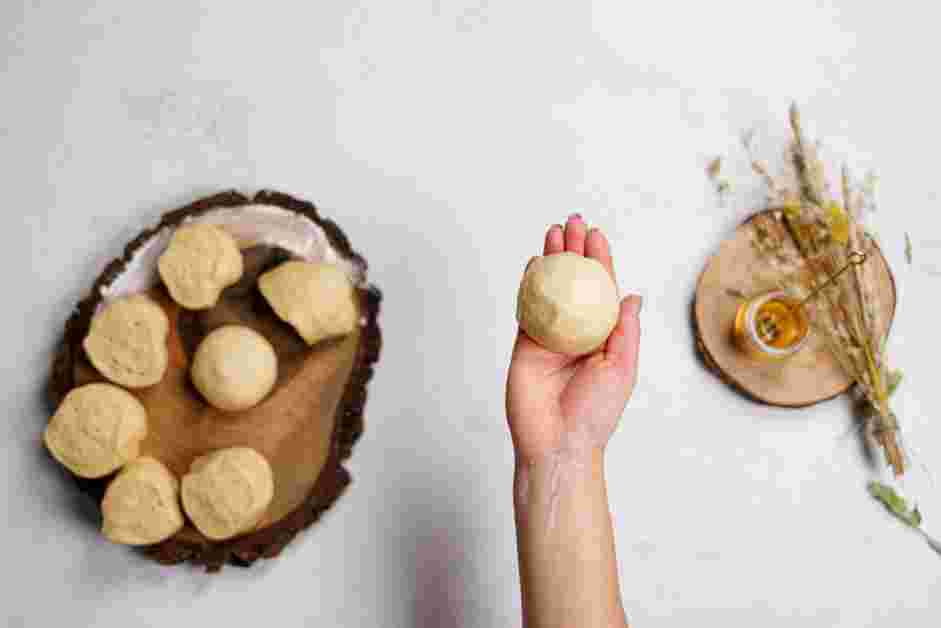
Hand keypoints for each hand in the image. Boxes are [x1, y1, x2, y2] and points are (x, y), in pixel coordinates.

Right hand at [506, 215, 641, 463]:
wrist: (558, 442)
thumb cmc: (596, 412)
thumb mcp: (622, 368)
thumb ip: (625, 330)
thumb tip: (632, 295)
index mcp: (603, 336)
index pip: (601, 289)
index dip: (599, 261)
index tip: (596, 235)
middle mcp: (577, 331)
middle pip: (574, 282)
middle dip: (573, 251)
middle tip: (571, 222)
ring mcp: (550, 336)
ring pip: (549, 289)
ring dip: (550, 260)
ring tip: (553, 233)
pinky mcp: (525, 345)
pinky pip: (526, 309)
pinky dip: (528, 285)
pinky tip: (533, 263)